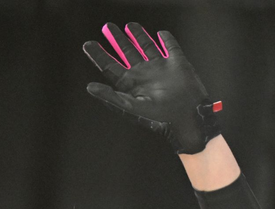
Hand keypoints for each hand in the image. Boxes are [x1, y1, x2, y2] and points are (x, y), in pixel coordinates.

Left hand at [83, 22, 221, 153]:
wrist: (186, 116)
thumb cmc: (158, 116)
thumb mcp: (130, 106)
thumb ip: (109, 96)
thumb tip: (89, 87)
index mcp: (129, 84)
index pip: (110, 66)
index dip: (99, 55)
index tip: (88, 44)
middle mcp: (142, 74)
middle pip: (126, 53)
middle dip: (116, 40)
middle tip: (107, 28)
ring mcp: (159, 68)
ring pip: (146, 47)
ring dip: (138, 36)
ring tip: (129, 25)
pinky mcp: (177, 63)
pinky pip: (171, 47)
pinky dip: (166, 39)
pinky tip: (161, 33)